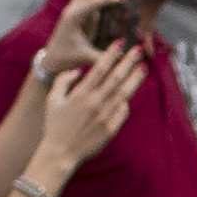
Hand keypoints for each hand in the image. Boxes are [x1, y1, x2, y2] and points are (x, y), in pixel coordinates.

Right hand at [37, 41, 145, 168]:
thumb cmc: (55, 125)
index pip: (100, 68)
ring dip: (134, 80)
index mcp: (81, 94)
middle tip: (138, 50)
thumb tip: (77, 71)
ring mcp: (105, 116)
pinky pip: (122, 111)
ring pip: (124, 94)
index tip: (120, 43)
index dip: (111, 54)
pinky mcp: (111, 129)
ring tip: (143, 68)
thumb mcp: (53, 100)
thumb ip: (63, 81)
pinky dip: (126, 101)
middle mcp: (96, 103)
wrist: (61, 153)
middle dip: (128, 62)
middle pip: (116, 78)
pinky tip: (130, 93)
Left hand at [39, 0, 127, 75]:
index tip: (123, 0)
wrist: (52, 59)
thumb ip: (105, 57)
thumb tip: (125, 56)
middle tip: (116, 2)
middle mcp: (74, 8)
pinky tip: (111, 10)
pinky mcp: (80, 10)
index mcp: (74, 17)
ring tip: (115, 4)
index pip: (93, 0)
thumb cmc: (66, 58)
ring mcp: (76, 7)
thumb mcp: (86, 58)